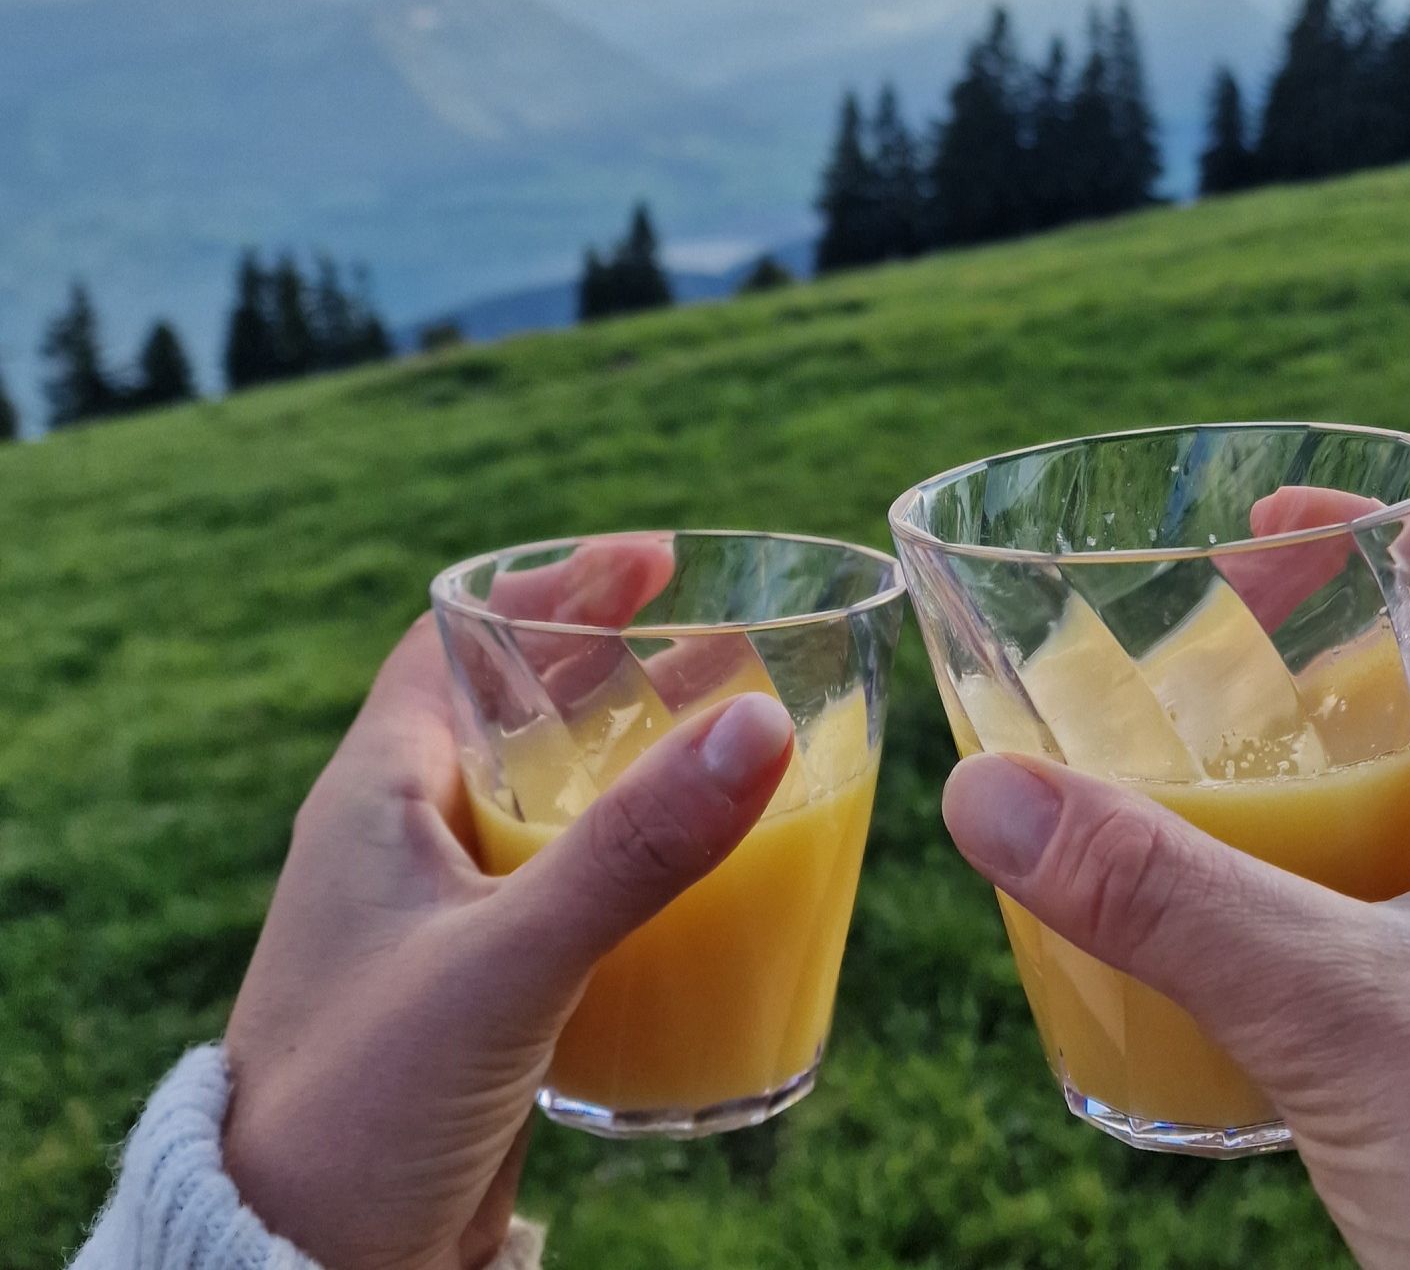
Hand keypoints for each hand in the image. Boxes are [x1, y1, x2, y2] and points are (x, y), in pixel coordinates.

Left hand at [222, 545, 795, 1269]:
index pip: (457, 643)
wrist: (297, 1269)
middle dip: (618, 669)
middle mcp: (401, 845)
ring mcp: (437, 923)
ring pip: (546, 805)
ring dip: (632, 763)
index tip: (654, 561)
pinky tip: (695, 875)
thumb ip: (633, 851)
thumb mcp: (507, 963)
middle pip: (515, 714)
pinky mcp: (474, 996)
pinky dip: (629, 859)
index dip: (552, 590)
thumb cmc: (365, 1103)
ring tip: (728, 734)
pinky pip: (560, 891)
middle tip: (720, 640)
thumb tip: (762, 724)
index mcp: (374, 798)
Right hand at [941, 533, 1409, 1269]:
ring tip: (1153, 810)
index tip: (1248, 530)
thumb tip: (989, 793)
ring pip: (1389, 832)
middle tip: (1164, 683)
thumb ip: (1168, 899)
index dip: (1366, 537)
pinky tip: (1204, 959)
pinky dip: (1290, 921)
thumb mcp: (1345, 1013)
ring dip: (1278, 811)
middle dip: (1287, 683)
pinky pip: (1380, 939)